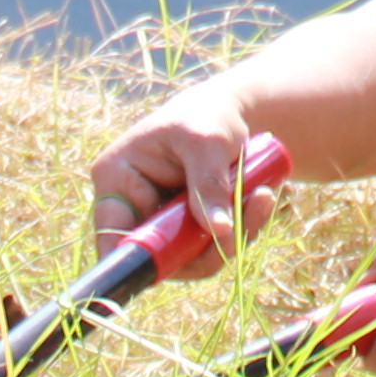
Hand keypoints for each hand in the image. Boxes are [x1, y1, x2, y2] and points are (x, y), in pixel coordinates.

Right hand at [87, 90, 264, 274]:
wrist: (227, 114)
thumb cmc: (208, 115)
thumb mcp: (208, 141)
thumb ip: (209, 183)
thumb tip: (218, 231)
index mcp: (117, 177)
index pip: (113, 232)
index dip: (135, 258)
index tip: (175, 262)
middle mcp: (132, 207)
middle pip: (157, 255)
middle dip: (205, 247)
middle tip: (243, 222)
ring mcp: (159, 222)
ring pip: (189, 257)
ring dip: (229, 239)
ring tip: (262, 198)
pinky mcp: (184, 231)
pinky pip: (209, 249)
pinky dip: (238, 232)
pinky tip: (261, 200)